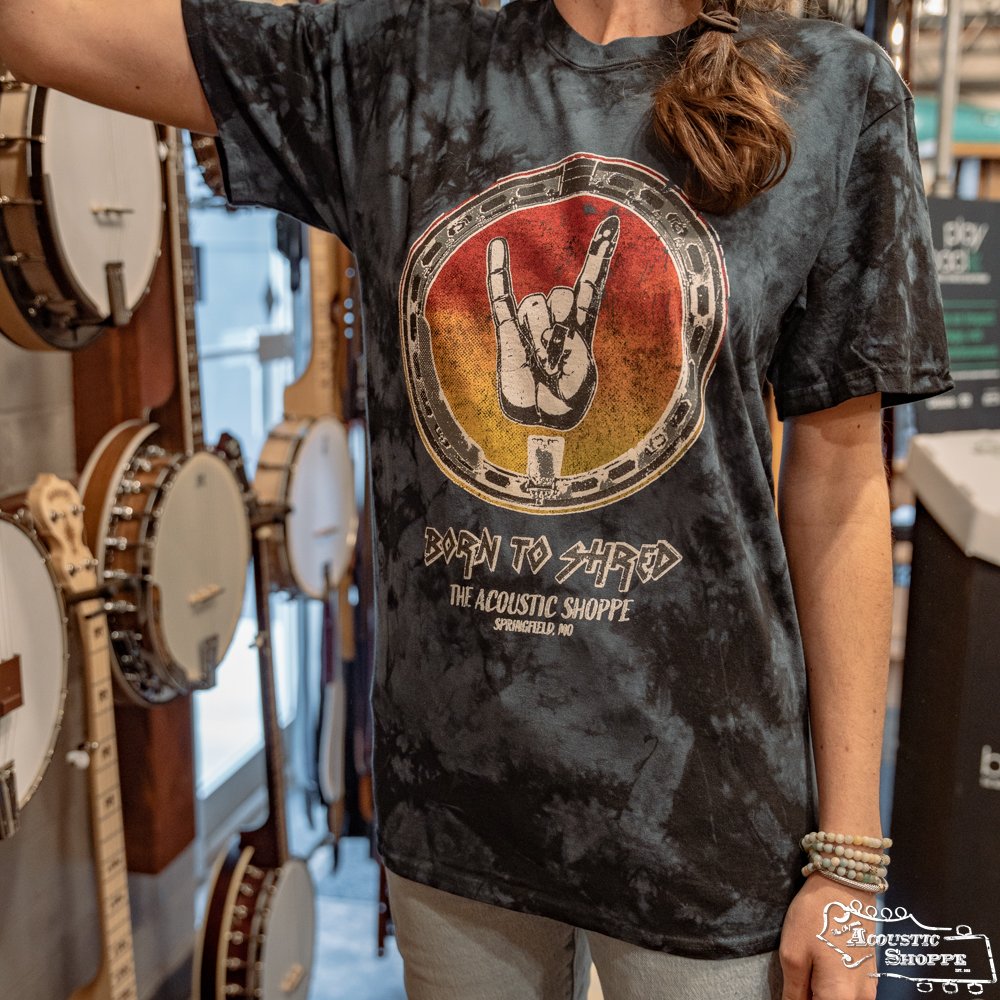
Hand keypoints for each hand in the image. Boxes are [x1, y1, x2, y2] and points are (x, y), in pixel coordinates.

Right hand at [487, 216, 619, 430]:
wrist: (538, 425)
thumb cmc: (564, 405)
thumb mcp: (581, 377)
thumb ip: (571, 346)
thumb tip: (552, 323)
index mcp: (582, 327)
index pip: (591, 284)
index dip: (600, 254)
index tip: (612, 221)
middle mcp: (557, 318)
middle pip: (561, 295)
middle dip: (560, 325)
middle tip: (557, 360)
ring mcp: (531, 324)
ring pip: (536, 304)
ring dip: (539, 335)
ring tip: (539, 363)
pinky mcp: (508, 333)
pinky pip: (501, 297)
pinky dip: (499, 271)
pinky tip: (497, 244)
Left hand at [779, 876, 877, 998]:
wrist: (845, 887)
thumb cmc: (816, 917)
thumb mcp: (793, 954)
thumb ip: (794, 992)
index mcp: (840, 998)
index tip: (792, 991)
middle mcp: (861, 999)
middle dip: (810, 998)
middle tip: (796, 982)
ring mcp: (869, 989)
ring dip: (821, 995)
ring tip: (806, 975)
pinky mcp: (869, 978)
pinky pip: (849, 995)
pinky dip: (832, 990)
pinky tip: (818, 972)